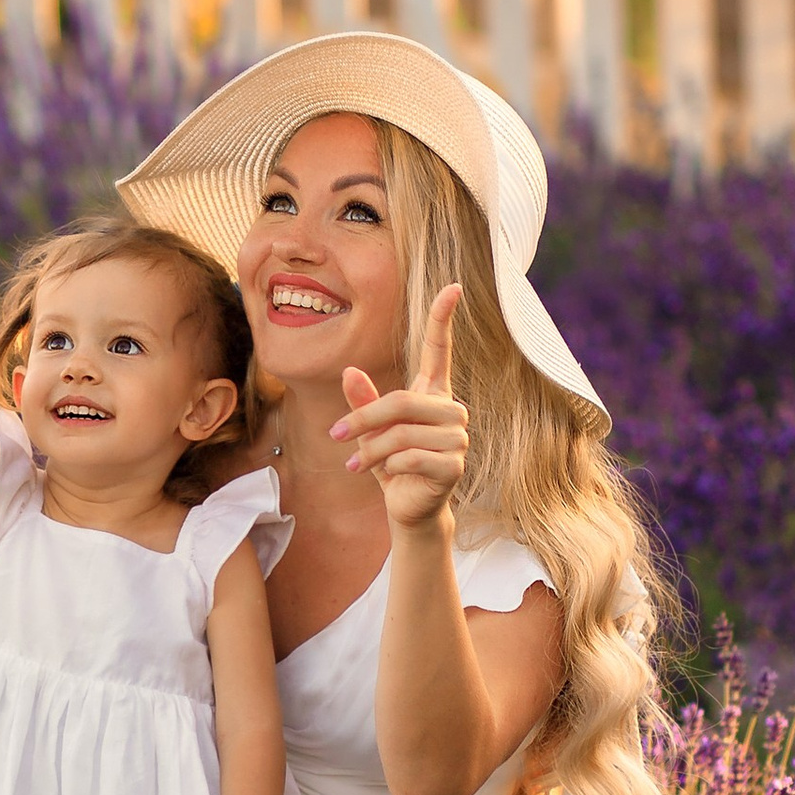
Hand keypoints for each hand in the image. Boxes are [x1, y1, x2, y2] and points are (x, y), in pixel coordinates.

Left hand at [332, 286, 468, 533]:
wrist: (408, 508)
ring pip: (403, 432)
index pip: (440, 351)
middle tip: (335, 434)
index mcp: (433, 394)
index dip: (444, 319)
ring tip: (355, 463)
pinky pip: (412, 457)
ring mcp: (458, 439)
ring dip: (372, 450)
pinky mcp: (454, 466)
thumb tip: (349, 370)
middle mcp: (452, 411)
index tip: (453, 286)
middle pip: (402, 401)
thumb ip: (363, 401)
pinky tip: (382, 475)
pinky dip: (388, 466)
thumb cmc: (392, 462)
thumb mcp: (370, 429)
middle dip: (364, 419)